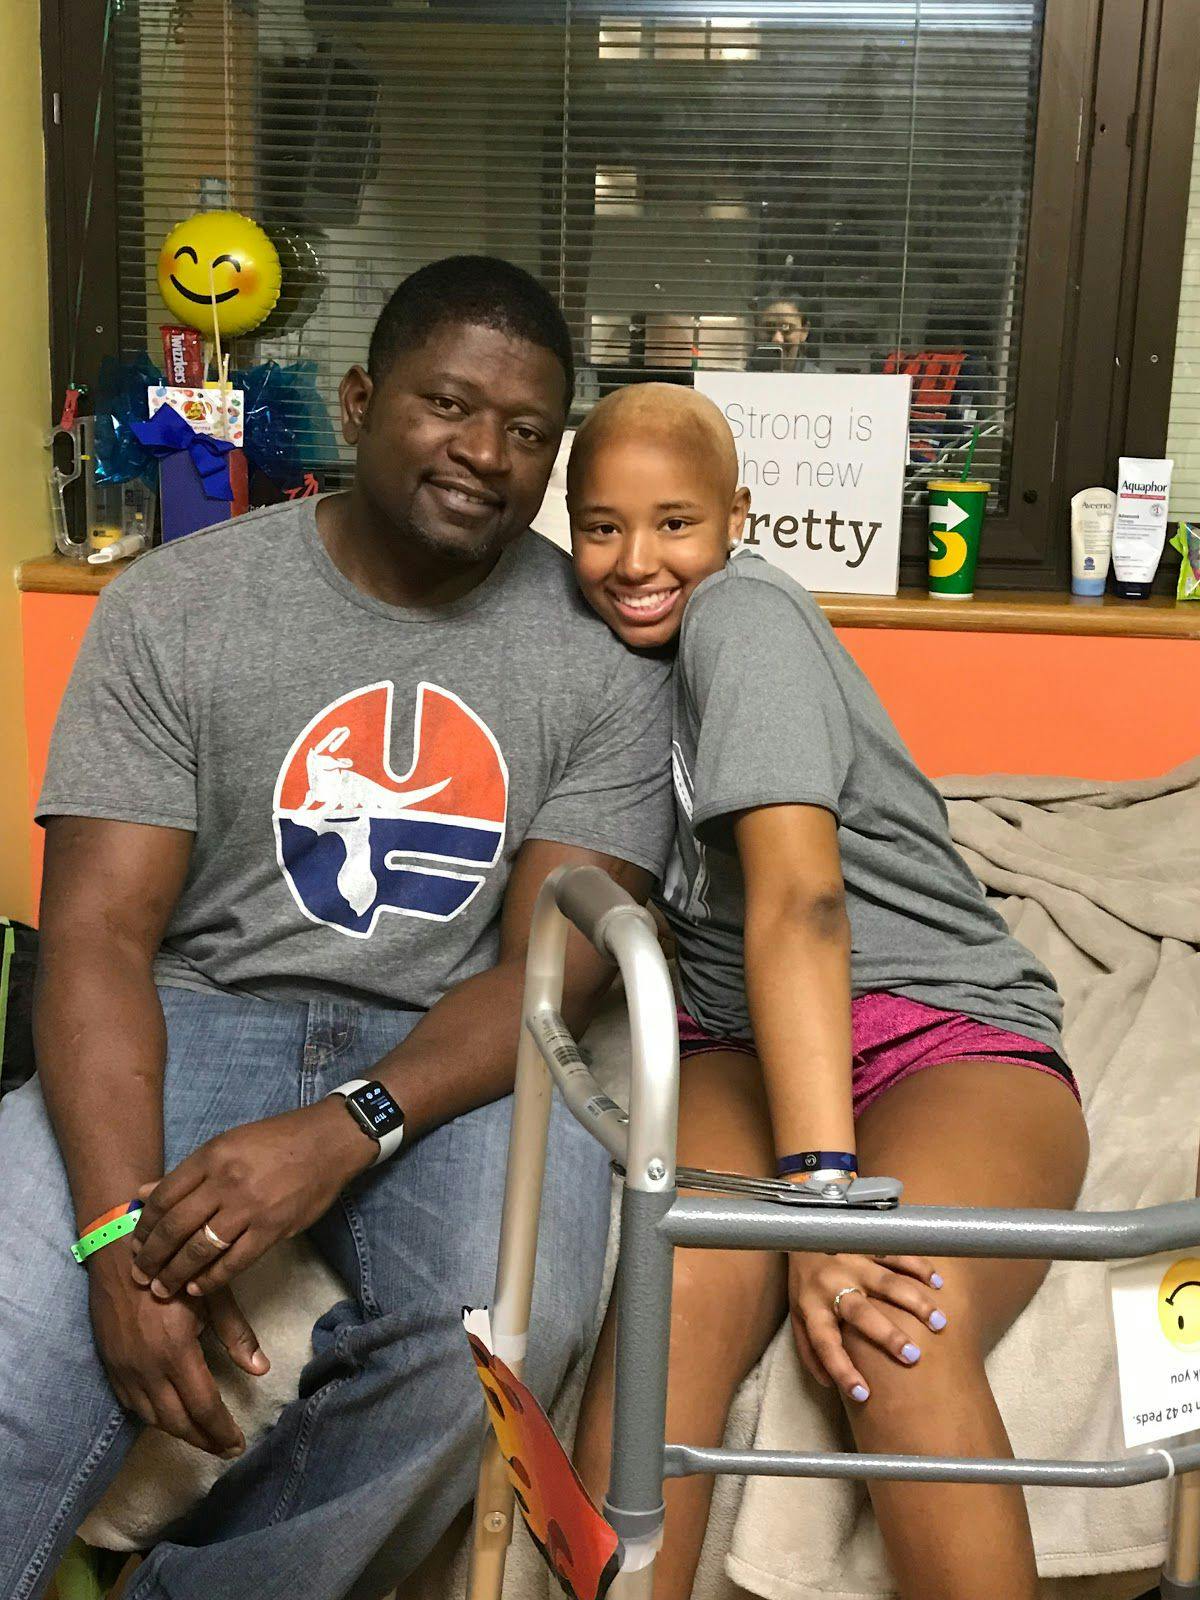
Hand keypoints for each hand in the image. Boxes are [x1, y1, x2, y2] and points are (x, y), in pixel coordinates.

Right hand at [88, 1240, 268, 1456]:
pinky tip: (170, 1416)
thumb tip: (261, 1369)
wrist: (120, 1250)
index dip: (221, 1430)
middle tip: (225, 1448)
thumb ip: (235, 1334)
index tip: (239, 1443)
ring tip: (203, 1436)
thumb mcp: (212, 1294)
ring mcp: (124, 1369)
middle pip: (177, 1421)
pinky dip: (153, 1418)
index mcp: (175, 1352)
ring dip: (179, 1432)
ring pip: (152, 1418)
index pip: (203, 1407)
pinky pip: (131, 1405)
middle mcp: (147, 1369)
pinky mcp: (109, 1364)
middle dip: (203, 1440)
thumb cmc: (176, 1265)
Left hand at [130, 1099, 372, 1299]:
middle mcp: (226, 1181)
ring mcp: (250, 1207)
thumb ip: (187, 1172)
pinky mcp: (272, 1229)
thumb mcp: (228, 1143)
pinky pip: (234, 1262)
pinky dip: (211, 1279)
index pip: (164, 1196)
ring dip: (175, 1274)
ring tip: (163, 1288)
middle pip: (175, 1227)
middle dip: (152, 1256)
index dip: (144, 1226)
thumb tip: (143, 1192)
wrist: (329, 1141)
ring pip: (199, 1249)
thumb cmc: (277, 1140)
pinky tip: (198, 1288)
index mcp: (212, 1156)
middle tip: (140, 1275)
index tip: (136, 1244)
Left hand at [787, 1251, 945, 1402]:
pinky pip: (895, 1254)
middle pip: (859, 1312)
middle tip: (914, 1356)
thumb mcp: (797, 1315)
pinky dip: (917, 1268)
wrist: (801, 1229)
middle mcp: (831, 1284)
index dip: (841, 1370)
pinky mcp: (865, 1242)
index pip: (824, 1345)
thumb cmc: (804, 1282)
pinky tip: (938, 1284)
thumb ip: (810, 1350)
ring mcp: (850, 1261)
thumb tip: (828, 1385)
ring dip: (913, 1302)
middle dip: (887, 1335)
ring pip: (885, 1283)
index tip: (863, 1395)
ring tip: (939, 1322)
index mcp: (812, 1307)